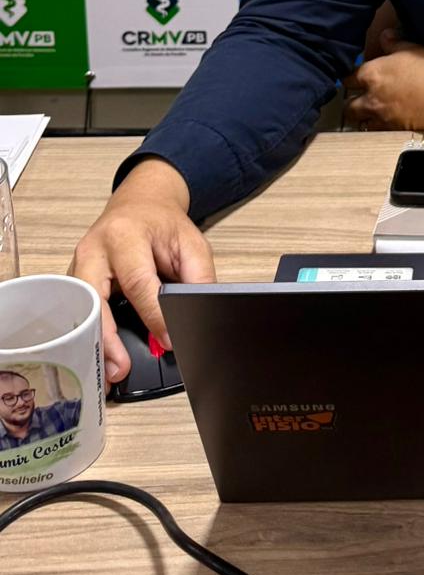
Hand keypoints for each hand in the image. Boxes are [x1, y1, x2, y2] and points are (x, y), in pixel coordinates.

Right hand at [69, 158, 215, 385]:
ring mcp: (79, 263)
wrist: (141, 203)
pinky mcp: (75, 278)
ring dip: (94, 342)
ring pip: (80, 309)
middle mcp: (95, 249)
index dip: (153, 315)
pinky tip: (101, 355)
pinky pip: (78, 309)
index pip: (138, 282)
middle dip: (107, 337)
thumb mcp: (192, 244)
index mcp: (125, 235)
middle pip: (94, 298)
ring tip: (110, 371)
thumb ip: (198, 279)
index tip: (167, 340)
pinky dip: (90, 334)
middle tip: (121, 369)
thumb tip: (196, 316)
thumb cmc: (163, 224)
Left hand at [343, 29, 423, 133]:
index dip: (349, 77)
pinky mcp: (394, 130)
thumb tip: (385, 36)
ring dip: (362, 117)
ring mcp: (382, 116)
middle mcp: (372, 97)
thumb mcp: (413, 49)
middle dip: (351, 102)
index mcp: (372, 73)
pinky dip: (376, 127)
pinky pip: (376, 131)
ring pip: (359, 121)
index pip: (347, 77)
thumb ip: (394, 43)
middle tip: (357, 98)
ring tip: (368, 113)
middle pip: (348, 106)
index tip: (351, 77)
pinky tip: (384, 121)